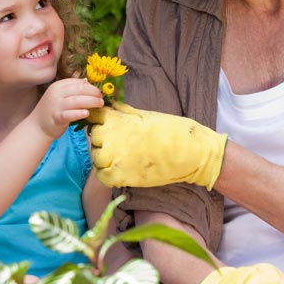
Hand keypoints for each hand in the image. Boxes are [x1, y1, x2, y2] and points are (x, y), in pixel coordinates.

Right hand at [32, 77, 104, 139]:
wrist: (37, 126)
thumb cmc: (53, 110)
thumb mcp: (60, 96)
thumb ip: (73, 90)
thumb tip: (88, 84)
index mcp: (58, 86)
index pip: (77, 82)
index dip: (90, 86)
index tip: (99, 92)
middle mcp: (56, 94)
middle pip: (79, 90)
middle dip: (93, 92)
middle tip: (101, 98)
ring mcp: (56, 106)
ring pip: (76, 101)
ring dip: (91, 101)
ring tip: (100, 104)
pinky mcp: (56, 118)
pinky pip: (69, 114)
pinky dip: (79, 113)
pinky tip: (87, 113)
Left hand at [86, 102, 226, 188]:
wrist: (189, 151)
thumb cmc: (171, 130)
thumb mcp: (145, 115)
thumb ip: (124, 113)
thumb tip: (111, 106)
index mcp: (118, 119)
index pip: (93, 116)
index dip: (99, 121)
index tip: (107, 126)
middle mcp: (112, 136)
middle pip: (94, 138)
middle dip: (103, 140)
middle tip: (118, 144)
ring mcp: (115, 157)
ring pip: (96, 158)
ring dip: (104, 158)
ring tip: (119, 158)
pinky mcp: (121, 176)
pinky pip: (102, 176)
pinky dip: (107, 175)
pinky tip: (118, 172)